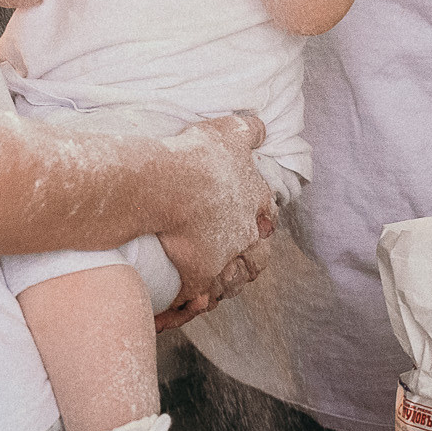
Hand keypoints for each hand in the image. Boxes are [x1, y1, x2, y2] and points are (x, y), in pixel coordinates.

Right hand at [155, 111, 273, 320]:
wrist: (166, 185)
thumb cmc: (198, 156)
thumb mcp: (229, 131)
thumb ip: (249, 129)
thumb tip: (262, 125)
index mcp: (253, 198)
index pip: (266, 212)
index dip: (259, 216)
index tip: (254, 219)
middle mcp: (244, 232)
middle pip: (253, 251)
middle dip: (244, 254)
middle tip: (229, 253)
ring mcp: (222, 257)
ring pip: (229, 278)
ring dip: (220, 280)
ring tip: (207, 283)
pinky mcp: (198, 276)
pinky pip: (195, 297)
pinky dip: (187, 302)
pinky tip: (178, 305)